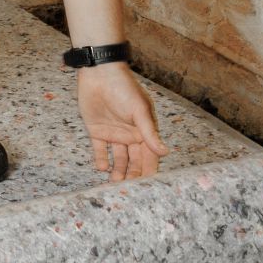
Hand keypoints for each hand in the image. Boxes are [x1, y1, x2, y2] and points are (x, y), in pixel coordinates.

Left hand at [76, 62, 168, 181]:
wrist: (99, 73)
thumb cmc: (124, 88)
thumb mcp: (139, 110)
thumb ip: (149, 133)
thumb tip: (165, 152)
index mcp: (143, 130)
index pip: (149, 156)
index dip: (149, 170)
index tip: (148, 187)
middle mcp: (130, 134)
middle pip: (133, 161)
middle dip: (132, 175)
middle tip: (128, 189)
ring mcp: (113, 133)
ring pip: (117, 159)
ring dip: (117, 171)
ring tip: (114, 182)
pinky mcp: (97, 131)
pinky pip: (100, 150)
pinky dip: (100, 160)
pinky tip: (101, 168)